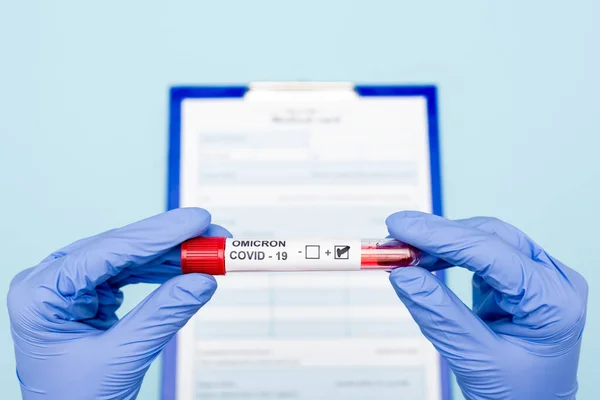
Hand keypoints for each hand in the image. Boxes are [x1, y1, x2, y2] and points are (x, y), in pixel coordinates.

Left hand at [7, 208, 229, 399]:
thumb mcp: (121, 359)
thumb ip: (163, 315)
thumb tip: (202, 281)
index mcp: (40, 294)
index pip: (105, 251)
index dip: (157, 234)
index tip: (197, 221)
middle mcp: (51, 282)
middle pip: (119, 249)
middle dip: (171, 242)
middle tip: (212, 236)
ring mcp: (69, 288)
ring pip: (128, 258)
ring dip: (170, 256)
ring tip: (208, 254)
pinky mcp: (88, 296)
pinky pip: (128, 274)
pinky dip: (160, 271)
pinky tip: (185, 267)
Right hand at [386, 211, 587, 399]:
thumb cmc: (519, 394)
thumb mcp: (476, 359)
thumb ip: (439, 315)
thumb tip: (403, 275)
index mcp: (553, 302)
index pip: (491, 252)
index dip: (440, 235)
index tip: (400, 226)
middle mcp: (551, 281)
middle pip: (490, 237)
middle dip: (438, 235)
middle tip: (394, 238)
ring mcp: (537, 278)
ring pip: (485, 240)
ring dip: (441, 243)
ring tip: (404, 252)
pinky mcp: (518, 281)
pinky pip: (480, 255)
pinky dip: (448, 255)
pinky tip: (425, 261)